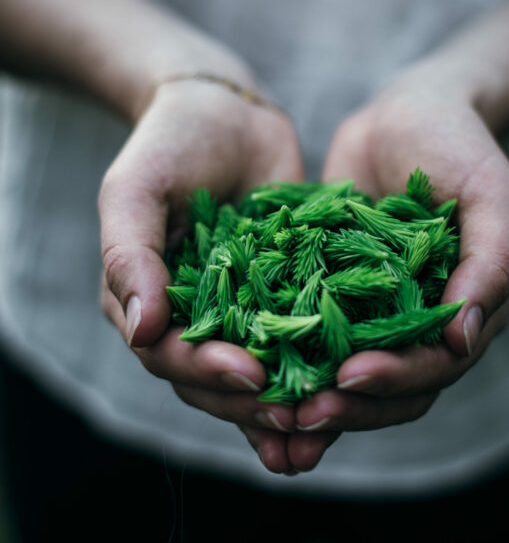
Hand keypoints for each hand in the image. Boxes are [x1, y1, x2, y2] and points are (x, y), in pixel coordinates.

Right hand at [99, 78, 308, 472]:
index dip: (206, 372)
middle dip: (255, 404)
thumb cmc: (169, 143)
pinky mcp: (284, 296)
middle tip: (299, 416)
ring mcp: (239, 311)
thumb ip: (129, 255)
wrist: (225, 112)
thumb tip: (140, 330)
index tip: (251, 374)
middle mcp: (190, 318)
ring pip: (259, 374)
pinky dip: (316, 372)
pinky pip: (298, 342)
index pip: (168, 355)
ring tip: (322, 430)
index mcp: (144, 302)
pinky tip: (345, 396)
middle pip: (216, 380)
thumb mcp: (134, 189)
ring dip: (287, 408)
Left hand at [288, 62, 508, 468]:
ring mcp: (373, 310)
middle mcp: (419, 322)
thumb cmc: (458, 147)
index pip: (435, 367)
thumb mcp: (492, 195)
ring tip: (272, 410)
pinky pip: (309, 333)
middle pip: (388, 388)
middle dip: (348, 405)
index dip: (396, 380)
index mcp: (464, 311)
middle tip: (301, 414)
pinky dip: (286, 358)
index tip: (350, 376)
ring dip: (313, 397)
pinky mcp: (332, 292)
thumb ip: (491, 263)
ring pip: (345, 374)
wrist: (405, 111)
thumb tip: (464, 337)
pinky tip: (251, 368)